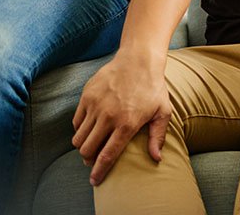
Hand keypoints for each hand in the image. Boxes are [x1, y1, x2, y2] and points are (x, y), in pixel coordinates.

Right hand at [72, 56, 170, 185]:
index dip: (99, 171)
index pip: (107, 155)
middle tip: (93, 160)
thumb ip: (158, 136)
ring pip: (79, 138)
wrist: (139, 60)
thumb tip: (157, 158)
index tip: (95, 180)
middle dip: (89, 160)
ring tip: (91, 144)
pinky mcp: (86, 97)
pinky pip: (76, 122)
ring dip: (83, 146)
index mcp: (127, 124)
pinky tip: (90, 128)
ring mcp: (96, 106)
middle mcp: (108, 117)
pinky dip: (80, 129)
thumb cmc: (154, 87)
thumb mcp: (163, 111)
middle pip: (87, 150)